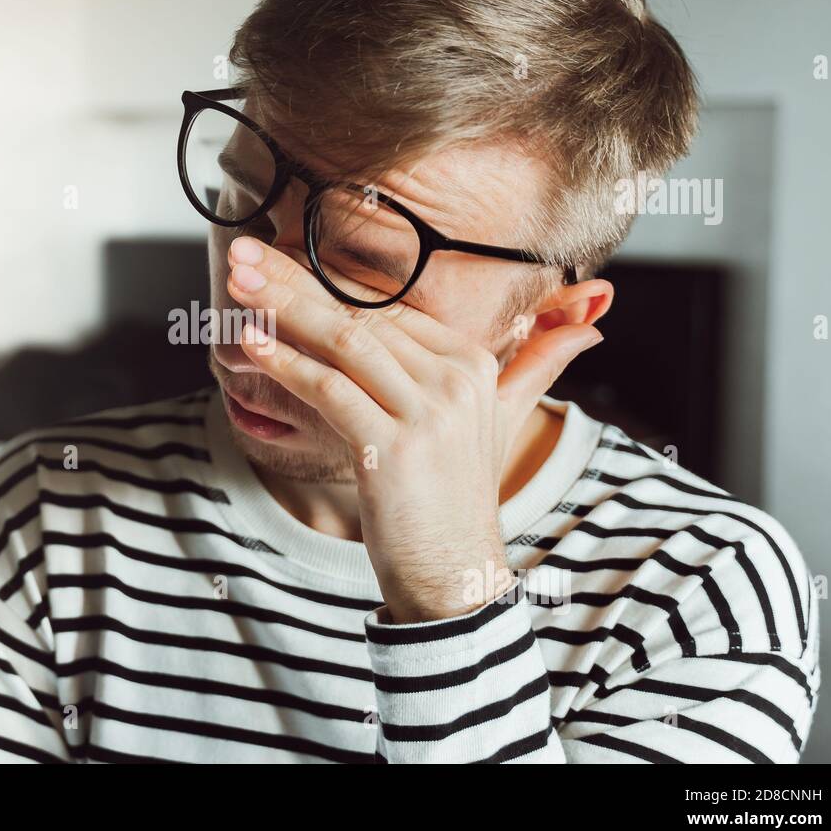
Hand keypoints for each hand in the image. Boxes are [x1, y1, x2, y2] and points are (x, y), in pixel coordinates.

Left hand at [225, 235, 602, 622]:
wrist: (456, 577)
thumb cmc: (454, 497)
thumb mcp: (500, 420)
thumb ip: (534, 365)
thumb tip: (593, 320)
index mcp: (473, 363)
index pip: (387, 309)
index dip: (328, 283)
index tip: (278, 262)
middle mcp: (456, 380)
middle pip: (362, 316)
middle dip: (295, 282)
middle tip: (243, 253)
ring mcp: (427, 413)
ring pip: (343, 342)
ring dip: (282, 307)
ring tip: (237, 280)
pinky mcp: (393, 448)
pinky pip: (330, 390)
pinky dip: (286, 364)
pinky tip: (250, 342)